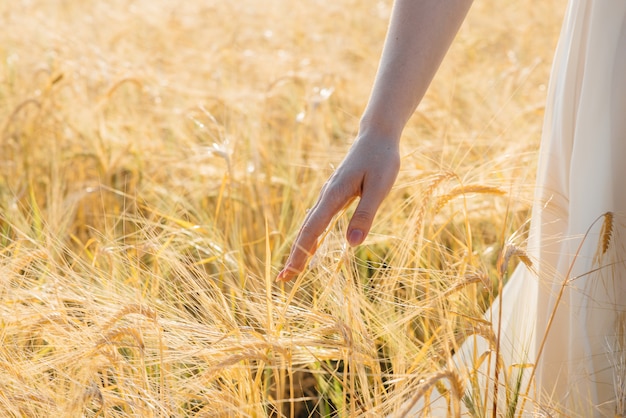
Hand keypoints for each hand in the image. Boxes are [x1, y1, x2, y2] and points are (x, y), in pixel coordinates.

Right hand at [277, 134, 399, 280]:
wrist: (376, 136)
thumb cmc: (381, 159)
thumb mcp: (380, 187)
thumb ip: (365, 214)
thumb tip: (353, 243)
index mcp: (334, 195)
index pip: (313, 229)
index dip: (301, 252)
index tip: (291, 273)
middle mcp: (326, 196)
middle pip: (305, 230)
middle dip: (295, 255)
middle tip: (283, 279)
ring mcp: (328, 195)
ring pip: (310, 225)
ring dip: (301, 247)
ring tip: (293, 269)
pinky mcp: (334, 194)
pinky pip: (318, 219)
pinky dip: (310, 236)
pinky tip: (310, 247)